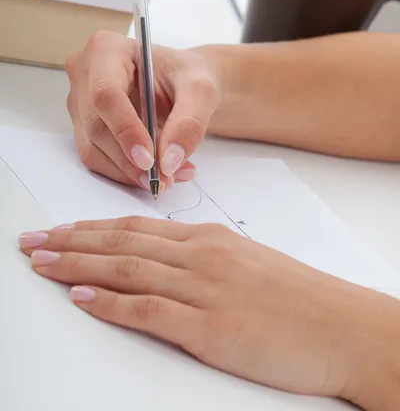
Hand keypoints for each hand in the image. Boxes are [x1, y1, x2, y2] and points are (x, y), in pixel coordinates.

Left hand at [19, 218, 395, 407]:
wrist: (340, 324)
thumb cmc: (295, 296)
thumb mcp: (243, 263)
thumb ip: (200, 260)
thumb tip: (160, 262)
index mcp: (207, 239)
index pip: (136, 227)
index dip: (91, 228)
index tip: (60, 230)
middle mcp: (201, 256)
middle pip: (122, 243)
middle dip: (71, 242)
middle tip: (33, 242)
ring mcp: (205, 289)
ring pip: (127, 270)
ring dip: (78, 266)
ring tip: (42, 264)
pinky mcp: (212, 328)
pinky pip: (149, 311)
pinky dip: (111, 304)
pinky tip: (83, 299)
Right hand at [66, 31, 219, 192]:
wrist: (183, 83)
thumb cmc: (187, 75)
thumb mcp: (201, 89)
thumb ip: (189, 122)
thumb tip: (169, 160)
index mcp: (107, 48)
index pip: (106, 93)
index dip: (125, 130)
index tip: (150, 160)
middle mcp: (84, 73)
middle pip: (97, 125)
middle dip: (132, 159)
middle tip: (167, 177)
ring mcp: (80, 101)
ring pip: (94, 148)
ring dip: (131, 172)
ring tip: (171, 176)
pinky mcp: (85, 127)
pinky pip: (98, 158)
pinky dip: (127, 173)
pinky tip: (158, 173)